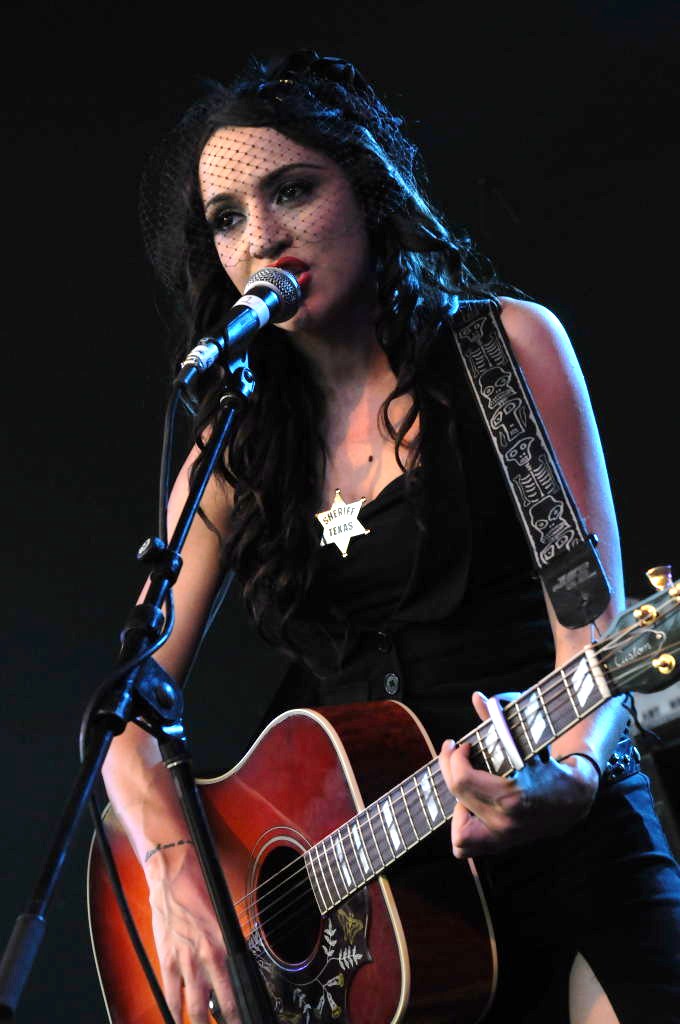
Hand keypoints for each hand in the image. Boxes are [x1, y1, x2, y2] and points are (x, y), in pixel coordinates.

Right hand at [145, 843, 239, 1023]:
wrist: (173, 874)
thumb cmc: (199, 889)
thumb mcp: (222, 916)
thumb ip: (227, 942)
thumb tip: (234, 963)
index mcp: (224, 944)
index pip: (236, 987)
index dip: (240, 1009)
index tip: (244, 1017)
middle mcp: (207, 956)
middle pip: (219, 1003)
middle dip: (227, 1021)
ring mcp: (185, 960)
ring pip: (194, 1006)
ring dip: (199, 1022)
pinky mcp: (166, 959)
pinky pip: (170, 994)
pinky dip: (174, 1011)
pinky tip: (177, 1020)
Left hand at [438, 691, 599, 858]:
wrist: (575, 798)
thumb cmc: (548, 765)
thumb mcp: (527, 739)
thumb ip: (500, 720)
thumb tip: (477, 698)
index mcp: (512, 797)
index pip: (463, 779)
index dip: (455, 758)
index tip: (463, 744)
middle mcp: (505, 823)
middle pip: (457, 795)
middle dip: (450, 768)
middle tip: (456, 754)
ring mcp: (503, 838)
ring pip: (458, 832)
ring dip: (456, 803)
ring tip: (464, 783)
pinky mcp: (501, 845)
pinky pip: (465, 847)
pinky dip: (460, 828)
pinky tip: (468, 804)